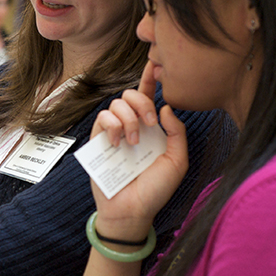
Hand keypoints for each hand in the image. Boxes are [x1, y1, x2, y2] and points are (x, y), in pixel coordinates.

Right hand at [90, 62, 188, 240]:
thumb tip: (165, 107)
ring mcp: (114, 133)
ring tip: (133, 142)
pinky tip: (118, 144)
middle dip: (141, 103)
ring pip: (116, 103)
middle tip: (148, 123)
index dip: (151, 77)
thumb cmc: (155, 190)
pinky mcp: (98, 141)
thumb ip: (177, 133)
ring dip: (128, 119)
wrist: (132, 211)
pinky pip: (103, 118)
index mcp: (152, 129)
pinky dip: (112, 125)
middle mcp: (132, 126)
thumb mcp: (177, 162)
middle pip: (131, 94)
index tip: (155, 63)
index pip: (149, 96)